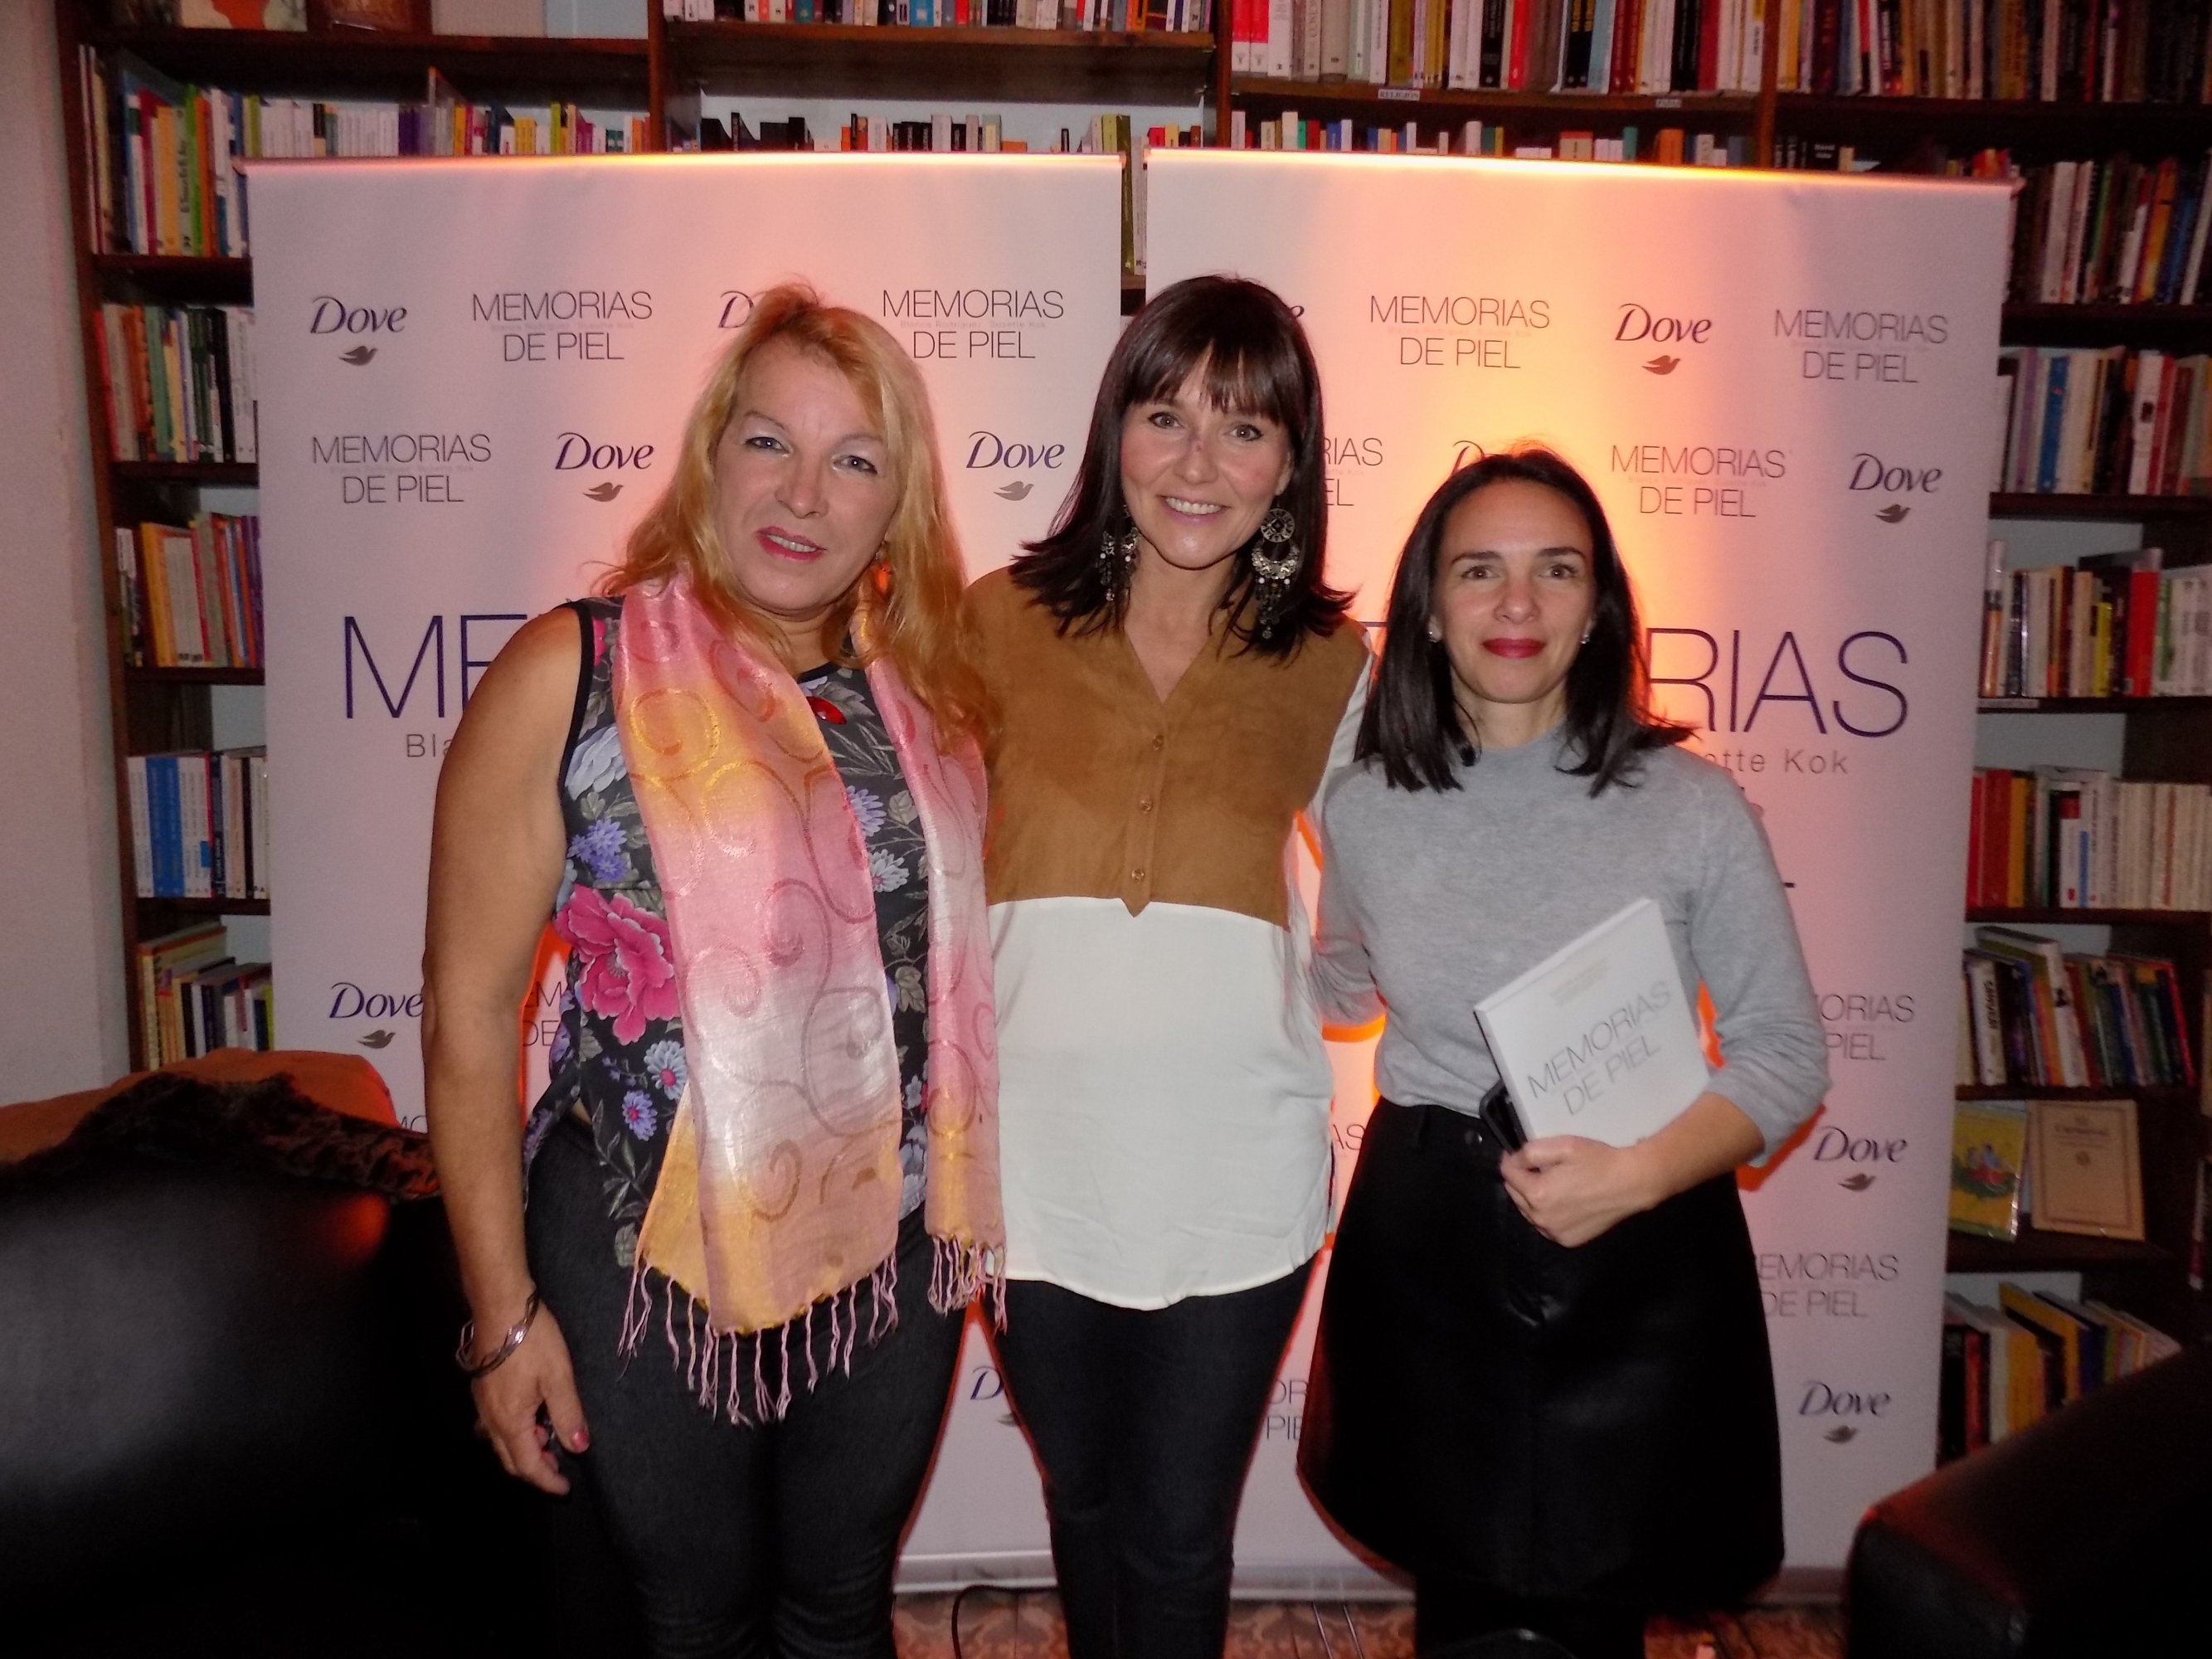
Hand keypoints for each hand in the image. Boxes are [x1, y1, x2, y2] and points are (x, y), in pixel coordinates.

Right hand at [471, 1303, 588, 1495]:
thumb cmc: (533, 1341)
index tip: (565, 1489)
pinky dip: (514, 1432)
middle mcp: (490, 1420)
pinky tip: (530, 1418)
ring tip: (549, 1440)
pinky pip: (495, 1426)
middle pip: (510, 1459)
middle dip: (535, 1469)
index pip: (527, 1465)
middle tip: (559, 1467)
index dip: (547, 1481)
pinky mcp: (481, 1390)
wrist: (500, 1307)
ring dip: (524, 1449)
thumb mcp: (558, 1377)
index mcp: (510, 1422)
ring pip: (500, 1442)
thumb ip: (568, 1415)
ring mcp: (482, 1405)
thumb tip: (578, 1448)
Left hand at [1500, 1135, 1659, 1248]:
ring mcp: (1555, 1233)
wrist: (1631, 1184)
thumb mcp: (1563, 1146)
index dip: (1511, 1160)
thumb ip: (1530, 1153)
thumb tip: (1513, 1159)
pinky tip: (1561, 1201)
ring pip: (1529, 1212)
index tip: (1517, 1152)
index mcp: (1537, 1195)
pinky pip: (1546, 1225)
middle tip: (1534, 1166)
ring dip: (1531, 1198)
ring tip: (1548, 1182)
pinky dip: (1547, 1213)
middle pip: (1515, 1195)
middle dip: (1520, 1179)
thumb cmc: (1598, 1162)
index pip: (1508, 1174)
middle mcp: (1541, 1219)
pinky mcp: (1569, 1240)